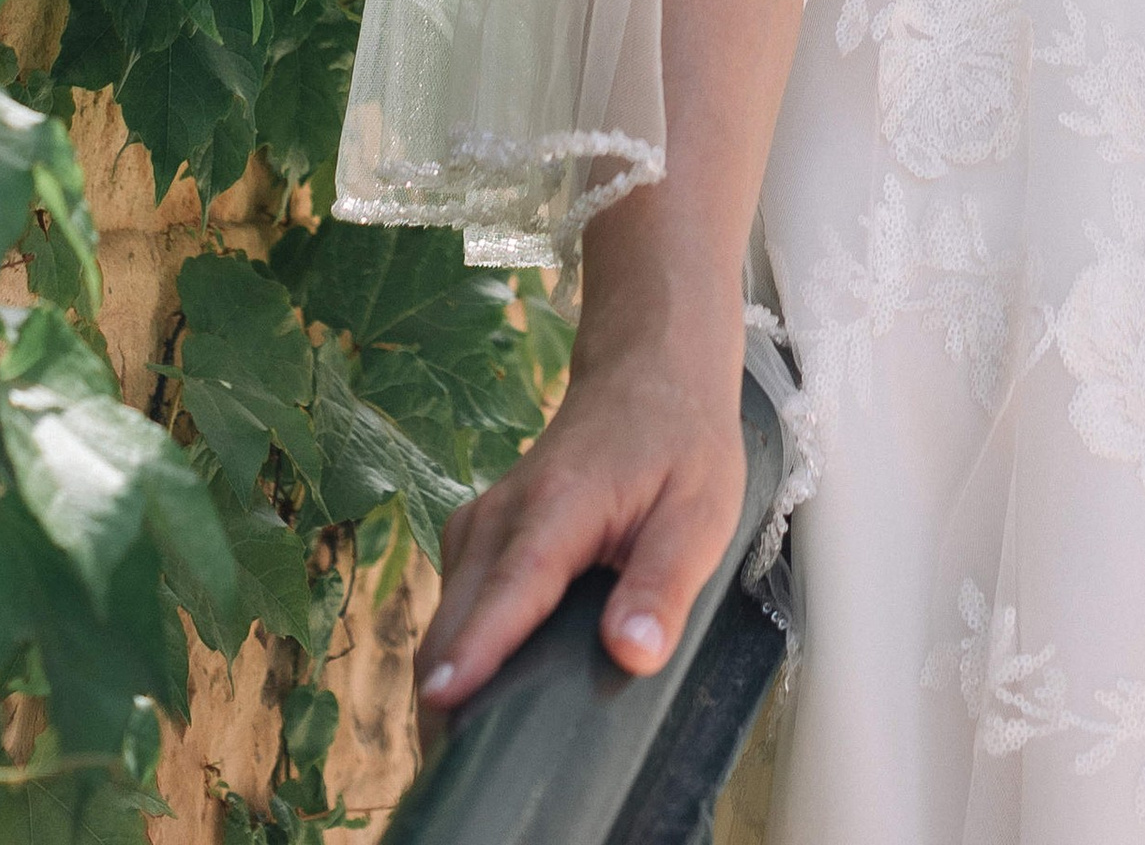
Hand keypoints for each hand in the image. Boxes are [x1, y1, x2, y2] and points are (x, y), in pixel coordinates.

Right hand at [416, 296, 750, 714]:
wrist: (649, 372)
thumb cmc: (679, 441)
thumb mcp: (700, 511)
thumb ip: (664, 585)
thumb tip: (631, 653)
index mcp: (559, 505)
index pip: (510, 588)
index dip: (477, 651)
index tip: (444, 704)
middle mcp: (503, 514)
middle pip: (455, 621)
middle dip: (448, 697)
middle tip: (464, 771)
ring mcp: (480, 524)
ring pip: (443, 620)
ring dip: (447, 682)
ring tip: (467, 754)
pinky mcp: (476, 538)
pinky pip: (452, 607)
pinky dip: (456, 654)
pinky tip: (478, 699)